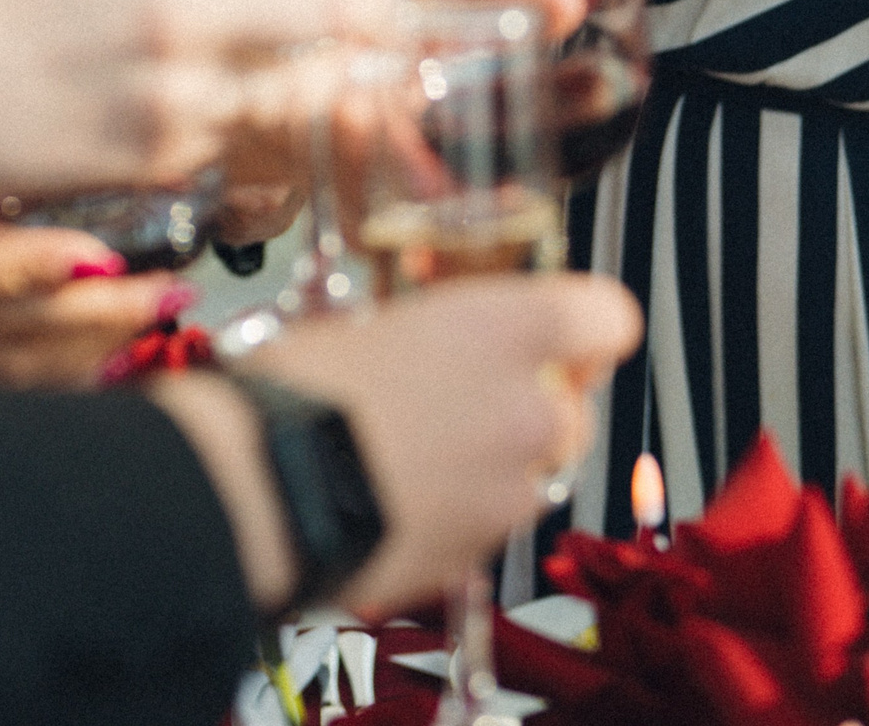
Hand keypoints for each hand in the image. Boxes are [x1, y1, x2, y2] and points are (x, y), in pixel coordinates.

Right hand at [0, 0, 420, 196]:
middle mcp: (182, 13)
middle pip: (332, 11)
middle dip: (379, 9)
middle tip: (399, 6)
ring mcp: (178, 93)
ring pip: (300, 85)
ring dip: (332, 74)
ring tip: (342, 62)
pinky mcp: (164, 156)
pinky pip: (240, 136)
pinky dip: (257, 123)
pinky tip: (247, 110)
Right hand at [0, 189, 180, 386]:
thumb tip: (38, 75)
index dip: (27, 271)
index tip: (93, 256)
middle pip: (9, 329)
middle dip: (96, 316)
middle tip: (168, 287)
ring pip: (21, 362)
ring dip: (102, 344)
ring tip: (171, 313)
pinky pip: (11, 377)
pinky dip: (74, 367)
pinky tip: (137, 352)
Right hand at [154, 273, 640, 615]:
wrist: (261, 491)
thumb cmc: (300, 392)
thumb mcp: (366, 322)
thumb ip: (435, 334)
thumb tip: (435, 342)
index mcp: (510, 331)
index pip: (607, 315)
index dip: (584, 324)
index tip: (559, 330)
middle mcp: (532, 410)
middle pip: (572, 403)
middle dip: (526, 401)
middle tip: (454, 395)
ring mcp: (513, 491)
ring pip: (534, 468)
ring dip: (493, 460)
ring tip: (414, 453)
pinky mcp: (480, 553)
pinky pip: (490, 522)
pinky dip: (459, 512)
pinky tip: (396, 496)